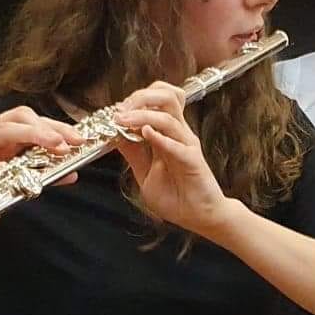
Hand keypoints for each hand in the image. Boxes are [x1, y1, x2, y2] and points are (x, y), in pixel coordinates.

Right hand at [0, 107, 85, 224]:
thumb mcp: (10, 186)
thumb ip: (37, 176)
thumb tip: (72, 173)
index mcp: (2, 137)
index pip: (34, 122)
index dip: (58, 127)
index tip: (81, 140)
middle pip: (21, 117)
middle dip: (49, 128)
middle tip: (70, 143)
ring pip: (0, 128)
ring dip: (30, 135)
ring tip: (52, 147)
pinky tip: (1, 172)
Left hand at [110, 82, 236, 237]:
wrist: (198, 217)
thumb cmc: (176, 196)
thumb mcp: (144, 173)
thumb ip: (133, 153)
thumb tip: (116, 135)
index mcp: (168, 133)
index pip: (156, 99)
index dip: (135, 99)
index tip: (115, 111)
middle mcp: (179, 134)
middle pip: (166, 96)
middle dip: (140, 97)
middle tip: (120, 110)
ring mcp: (187, 145)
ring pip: (169, 117)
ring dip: (143, 115)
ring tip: (124, 121)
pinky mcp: (193, 161)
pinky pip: (178, 145)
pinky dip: (160, 138)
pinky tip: (146, 134)